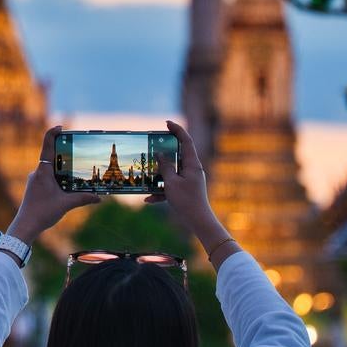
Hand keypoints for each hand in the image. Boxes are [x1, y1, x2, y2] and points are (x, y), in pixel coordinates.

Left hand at [7, 126, 99, 246]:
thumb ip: (83, 199)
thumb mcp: (66, 205)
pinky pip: (46, 176)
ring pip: (48, 167)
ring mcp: (35, 180)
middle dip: (61, 150)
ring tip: (73, 165)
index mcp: (43, 171)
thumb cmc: (42, 213)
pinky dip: (56, 175)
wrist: (25, 226)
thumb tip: (99, 197)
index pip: (47, 145)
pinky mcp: (35, 187)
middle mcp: (37, 172)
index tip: (61, 127)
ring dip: (59, 164)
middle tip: (75, 147)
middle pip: (49, 155)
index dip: (53, 133)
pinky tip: (65, 182)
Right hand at [145, 121, 223, 247]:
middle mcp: (192, 169)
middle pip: (178, 154)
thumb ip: (166, 167)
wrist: (198, 222)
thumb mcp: (172, 182)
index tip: (166, 123)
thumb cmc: (187, 201)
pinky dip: (161, 190)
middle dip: (164, 151)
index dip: (177, 130)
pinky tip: (149, 199)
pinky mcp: (185, 190)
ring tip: (147, 174)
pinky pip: (171, 186)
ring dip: (160, 173)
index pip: (186, 141)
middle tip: (153, 146)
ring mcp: (189, 180)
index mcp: (192, 164)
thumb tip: (161, 155)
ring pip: (172, 171)